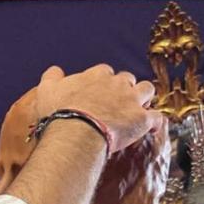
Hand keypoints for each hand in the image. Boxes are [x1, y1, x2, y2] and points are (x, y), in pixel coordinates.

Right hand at [33, 64, 156, 151]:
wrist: (75, 133)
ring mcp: (132, 100)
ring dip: (144, 98)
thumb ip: (52, 77)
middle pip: (127, 79)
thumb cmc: (60, 113)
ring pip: (147, 90)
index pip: (105, 72)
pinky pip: (157, 117)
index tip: (99, 92)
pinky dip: (155, 122)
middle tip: (117, 103)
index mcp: (96, 75)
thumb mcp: (47, 91)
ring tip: (138, 109)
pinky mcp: (142, 119)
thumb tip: (55, 71)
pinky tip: (152, 128)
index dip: (103, 83)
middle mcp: (117, 83)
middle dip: (125, 88)